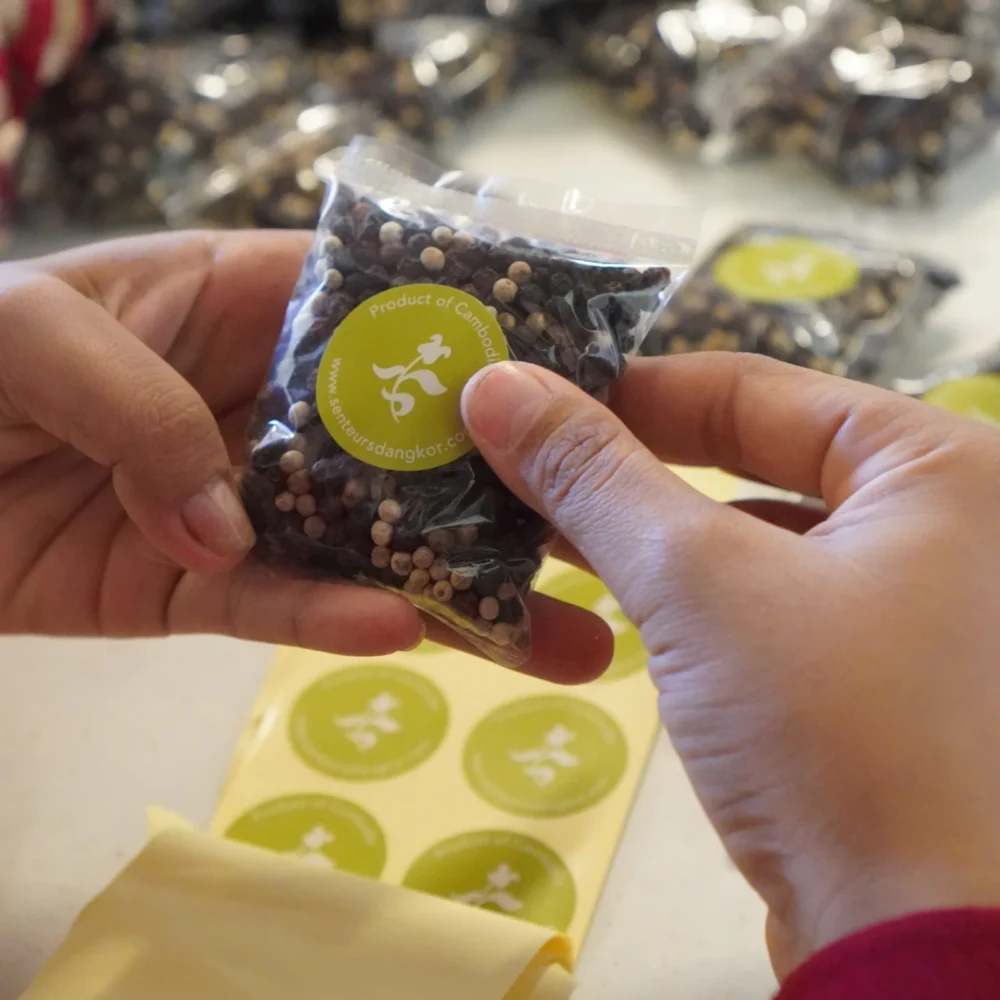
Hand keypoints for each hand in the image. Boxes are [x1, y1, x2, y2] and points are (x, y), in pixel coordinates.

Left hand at [0, 232, 608, 680]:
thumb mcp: (34, 332)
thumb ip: (141, 404)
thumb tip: (230, 520)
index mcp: (242, 306)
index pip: (384, 311)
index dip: (481, 337)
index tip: (582, 376)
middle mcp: (264, 404)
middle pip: (407, 443)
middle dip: (505, 482)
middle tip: (609, 520)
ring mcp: (241, 505)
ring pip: (370, 546)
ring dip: (459, 586)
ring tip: (566, 632)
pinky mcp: (197, 591)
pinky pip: (276, 611)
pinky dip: (332, 623)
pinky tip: (406, 632)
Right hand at [462, 354, 999, 975]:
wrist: (913, 952)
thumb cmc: (829, 734)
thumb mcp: (698, 582)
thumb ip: (594, 476)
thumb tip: (497, 386)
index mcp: (944, 463)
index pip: (755, 390)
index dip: (629, 392)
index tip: (532, 402)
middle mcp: (958, 521)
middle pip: (759, 458)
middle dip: (636, 468)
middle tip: (527, 468)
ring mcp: (932, 604)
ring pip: (764, 534)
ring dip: (660, 534)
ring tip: (556, 531)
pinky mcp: (896, 677)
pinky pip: (781, 600)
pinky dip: (704, 597)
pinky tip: (634, 604)